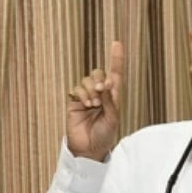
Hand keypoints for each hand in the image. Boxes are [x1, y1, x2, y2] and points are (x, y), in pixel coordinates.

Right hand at [66, 41, 124, 160]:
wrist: (89, 149)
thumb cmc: (104, 135)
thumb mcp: (112, 118)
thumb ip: (110, 100)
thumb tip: (107, 83)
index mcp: (113, 96)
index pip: (115, 74)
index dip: (116, 59)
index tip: (116, 43)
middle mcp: (100, 94)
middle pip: (99, 73)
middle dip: (101, 79)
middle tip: (102, 91)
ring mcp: (86, 97)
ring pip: (87, 80)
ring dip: (91, 90)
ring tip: (94, 104)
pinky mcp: (74, 102)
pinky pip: (77, 89)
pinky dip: (82, 94)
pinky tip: (86, 105)